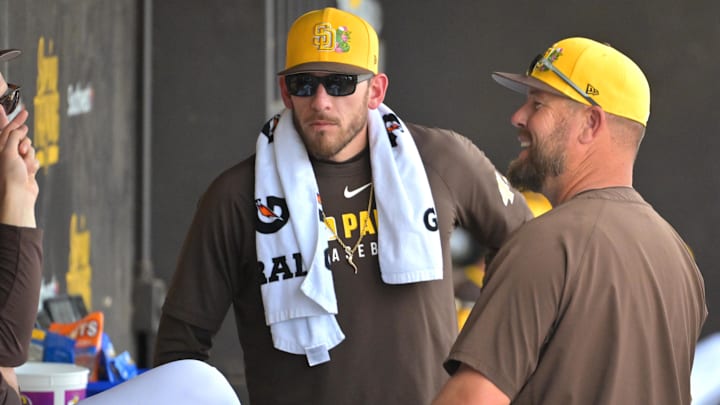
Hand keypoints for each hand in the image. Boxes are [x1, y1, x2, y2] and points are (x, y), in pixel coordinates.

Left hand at [0, 109, 38, 226]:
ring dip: (29, 156)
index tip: (24, 112)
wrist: (18, 196)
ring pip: (29, 148)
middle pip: (20, 138)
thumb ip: (13, 137)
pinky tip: (28, 173)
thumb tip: (21, 129)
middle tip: (20, 152)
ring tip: (23, 167)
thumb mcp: (7, 151)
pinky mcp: (25, 168)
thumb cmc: (8, 176)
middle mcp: (6, 153)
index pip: (6, 129)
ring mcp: (16, 160)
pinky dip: (33, 164)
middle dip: (23, 144)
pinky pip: (34, 159)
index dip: (15, 119)